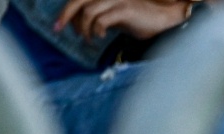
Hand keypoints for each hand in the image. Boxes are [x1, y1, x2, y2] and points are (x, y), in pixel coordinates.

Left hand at [55, 0, 190, 39]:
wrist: (165, 21)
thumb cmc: (140, 21)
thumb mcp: (115, 17)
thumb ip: (99, 17)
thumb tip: (80, 26)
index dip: (65, 12)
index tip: (58, 27)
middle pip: (78, 1)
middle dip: (65, 16)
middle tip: (58, 30)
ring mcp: (116, 0)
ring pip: (88, 12)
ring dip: (84, 28)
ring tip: (89, 40)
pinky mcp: (125, 10)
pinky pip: (102, 19)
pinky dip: (97, 30)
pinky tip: (100, 37)